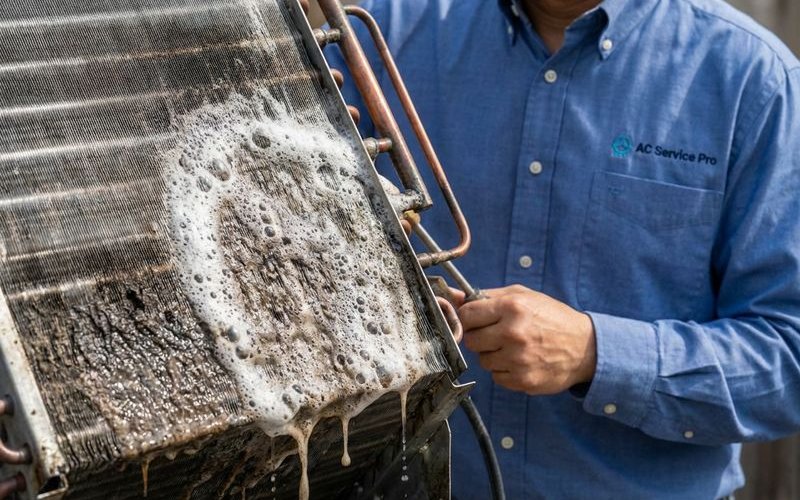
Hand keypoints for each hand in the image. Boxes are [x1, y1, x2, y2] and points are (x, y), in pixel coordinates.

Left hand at [457, 285, 596, 394]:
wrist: (585, 347)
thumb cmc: (551, 318)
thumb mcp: (523, 296)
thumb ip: (487, 296)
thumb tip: (453, 297)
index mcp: (512, 308)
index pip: (467, 315)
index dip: (469, 318)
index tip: (476, 320)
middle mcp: (513, 334)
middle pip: (471, 340)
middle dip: (481, 337)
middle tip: (497, 334)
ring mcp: (518, 360)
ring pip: (483, 361)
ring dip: (493, 355)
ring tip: (513, 347)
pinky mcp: (523, 380)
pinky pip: (496, 377)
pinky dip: (504, 370)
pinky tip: (521, 361)